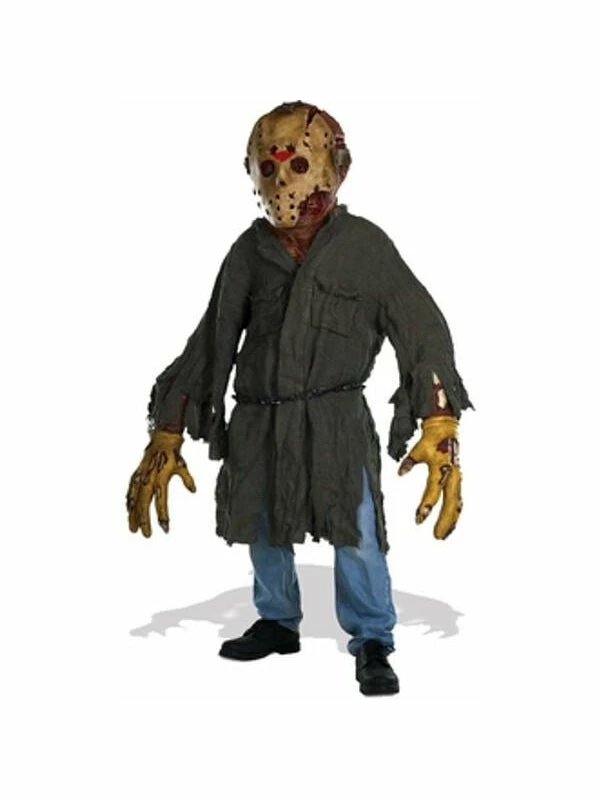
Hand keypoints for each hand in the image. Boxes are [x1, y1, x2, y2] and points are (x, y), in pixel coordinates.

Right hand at [126, 430, 196, 536]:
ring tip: (133, 529)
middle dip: (145, 521)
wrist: (161, 439)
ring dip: (133, 516)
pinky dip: (128, 503)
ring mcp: (140, 477)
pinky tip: (128, 513)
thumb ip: (187, 479)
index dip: (163, 515)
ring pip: (134, 500)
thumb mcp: (182, 466)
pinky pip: (130, 492)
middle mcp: (148, 479)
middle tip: (147, 535)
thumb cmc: (173, 453)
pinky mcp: (136, 475)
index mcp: (161, 477)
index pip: (161, 501)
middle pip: (144, 504)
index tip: (165, 528)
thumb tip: (193, 490)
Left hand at [397, 415, 461, 538]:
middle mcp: (452, 475)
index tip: (418, 520)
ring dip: (450, 520)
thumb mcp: (418, 449)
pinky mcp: (457, 480)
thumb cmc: (431, 439)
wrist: (446, 428)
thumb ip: (410, 461)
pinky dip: (453, 512)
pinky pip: (457, 499)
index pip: (433, 490)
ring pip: (456, 504)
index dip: (426, 505)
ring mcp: (456, 478)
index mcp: (441, 468)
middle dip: (444, 520)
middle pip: (451, 503)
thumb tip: (400, 473)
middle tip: (436, 536)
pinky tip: (449, 524)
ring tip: (442, 535)